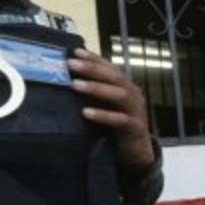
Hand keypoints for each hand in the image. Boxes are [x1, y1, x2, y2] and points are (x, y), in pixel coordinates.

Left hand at [68, 48, 155, 169]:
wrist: (137, 152)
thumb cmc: (118, 126)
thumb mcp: (107, 106)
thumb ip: (95, 94)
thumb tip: (68, 79)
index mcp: (126, 87)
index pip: (111, 67)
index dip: (95, 58)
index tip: (75, 52)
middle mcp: (133, 95)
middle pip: (115, 77)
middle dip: (93, 69)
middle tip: (71, 64)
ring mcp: (136, 111)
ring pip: (120, 95)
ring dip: (97, 88)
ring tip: (75, 85)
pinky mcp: (135, 128)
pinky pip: (120, 120)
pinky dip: (103, 115)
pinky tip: (86, 113)